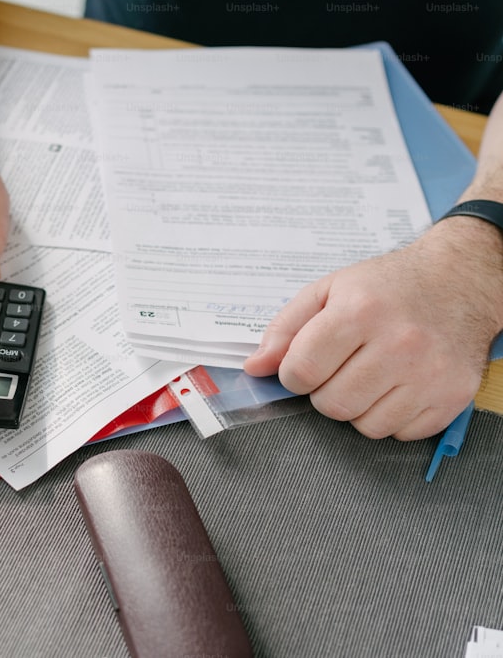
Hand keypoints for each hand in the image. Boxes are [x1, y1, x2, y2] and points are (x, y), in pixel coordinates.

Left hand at [244, 216, 502, 439]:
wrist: (459, 281)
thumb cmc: (388, 287)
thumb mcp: (328, 290)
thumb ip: (285, 329)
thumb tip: (255, 368)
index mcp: (361, 311)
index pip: (302, 371)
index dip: (293, 375)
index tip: (302, 367)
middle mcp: (400, 343)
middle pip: (332, 404)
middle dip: (324, 392)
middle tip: (339, 369)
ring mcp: (430, 373)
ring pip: (365, 425)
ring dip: (357, 407)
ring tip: (369, 375)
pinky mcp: (452, 396)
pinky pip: (400, 433)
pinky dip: (390, 416)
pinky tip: (397, 385)